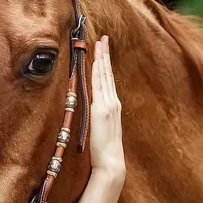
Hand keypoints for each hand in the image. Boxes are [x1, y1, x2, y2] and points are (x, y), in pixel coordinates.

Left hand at [88, 35, 124, 178]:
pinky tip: (95, 59)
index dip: (105, 66)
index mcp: (112, 108)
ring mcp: (108, 104)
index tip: (103, 52)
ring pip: (104, 75)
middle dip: (105, 55)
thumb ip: (96, 122)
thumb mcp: (100, 133)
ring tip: (100, 42)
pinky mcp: (101, 108)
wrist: (111, 164)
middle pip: (108, 74)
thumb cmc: (104, 153)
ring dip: (102, 58)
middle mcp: (112, 103)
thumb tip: (89, 117)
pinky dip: (98, 70)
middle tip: (103, 38)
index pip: (108, 82)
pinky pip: (99, 84)